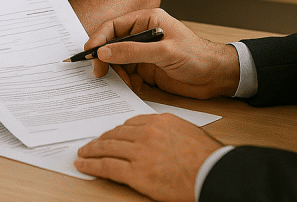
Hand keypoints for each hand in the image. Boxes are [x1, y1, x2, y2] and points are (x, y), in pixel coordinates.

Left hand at [75, 113, 221, 201]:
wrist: (213, 174)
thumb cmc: (206, 158)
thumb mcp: (185, 133)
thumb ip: (166, 132)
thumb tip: (154, 138)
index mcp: (159, 121)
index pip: (130, 123)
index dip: (116, 130)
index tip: (109, 134)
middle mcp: (146, 133)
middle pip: (116, 134)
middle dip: (101, 140)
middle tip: (91, 143)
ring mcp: (140, 152)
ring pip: (107, 148)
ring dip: (92, 151)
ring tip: (83, 153)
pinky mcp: (136, 172)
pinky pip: (107, 166)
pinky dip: (91, 165)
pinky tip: (83, 165)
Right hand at [85, 9, 239, 99]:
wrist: (217, 77)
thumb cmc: (198, 56)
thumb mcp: (164, 52)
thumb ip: (133, 51)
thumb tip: (104, 52)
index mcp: (147, 21)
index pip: (114, 26)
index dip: (98, 39)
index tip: (89, 53)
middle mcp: (143, 35)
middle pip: (112, 45)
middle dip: (105, 60)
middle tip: (99, 74)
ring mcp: (144, 53)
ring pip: (118, 63)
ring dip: (118, 74)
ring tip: (127, 83)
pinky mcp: (147, 70)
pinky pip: (128, 75)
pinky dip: (128, 83)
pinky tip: (137, 87)